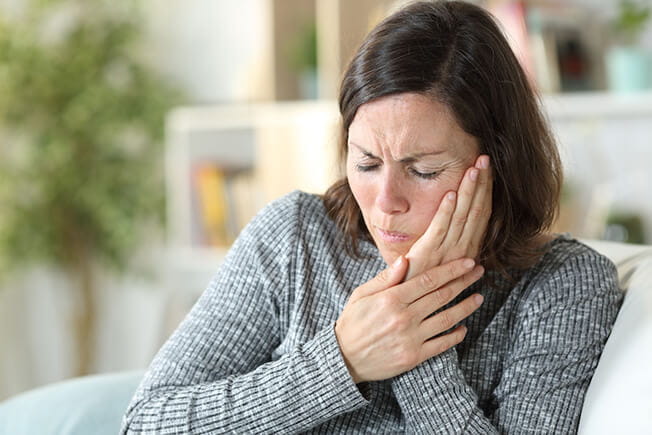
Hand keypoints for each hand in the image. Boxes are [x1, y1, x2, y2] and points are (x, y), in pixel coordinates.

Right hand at [335, 256, 484, 383]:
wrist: (344, 358)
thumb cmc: (353, 322)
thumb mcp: (362, 295)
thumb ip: (385, 278)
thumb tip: (405, 259)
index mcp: (391, 299)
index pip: (429, 280)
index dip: (451, 270)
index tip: (467, 262)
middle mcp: (404, 317)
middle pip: (442, 296)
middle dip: (464, 282)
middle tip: (479, 272)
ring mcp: (411, 338)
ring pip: (446, 319)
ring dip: (466, 307)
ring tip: (479, 298)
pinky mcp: (414, 357)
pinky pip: (441, 344)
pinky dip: (455, 335)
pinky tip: (463, 328)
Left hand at [405, 155, 491, 279]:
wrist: (404, 304)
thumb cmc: (420, 281)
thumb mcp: (442, 262)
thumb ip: (453, 248)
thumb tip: (472, 249)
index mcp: (467, 250)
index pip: (480, 215)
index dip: (485, 191)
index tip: (488, 169)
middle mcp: (461, 250)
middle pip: (475, 211)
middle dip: (481, 184)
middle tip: (485, 158)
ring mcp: (445, 253)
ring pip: (461, 216)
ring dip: (468, 192)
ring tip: (474, 169)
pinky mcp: (427, 254)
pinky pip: (439, 229)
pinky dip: (446, 210)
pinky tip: (451, 193)